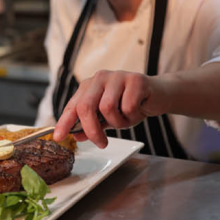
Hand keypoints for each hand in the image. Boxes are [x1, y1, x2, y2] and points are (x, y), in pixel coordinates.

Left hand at [52, 70, 167, 147]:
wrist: (160, 95)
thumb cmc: (132, 105)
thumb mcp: (109, 118)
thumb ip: (92, 125)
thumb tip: (76, 136)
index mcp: (89, 86)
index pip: (72, 105)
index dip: (64, 122)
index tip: (59, 137)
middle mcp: (100, 78)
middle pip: (86, 106)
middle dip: (92, 129)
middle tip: (101, 143)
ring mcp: (117, 76)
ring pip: (107, 107)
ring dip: (118, 122)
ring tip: (126, 119)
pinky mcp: (135, 79)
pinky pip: (127, 106)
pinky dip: (132, 115)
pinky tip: (138, 110)